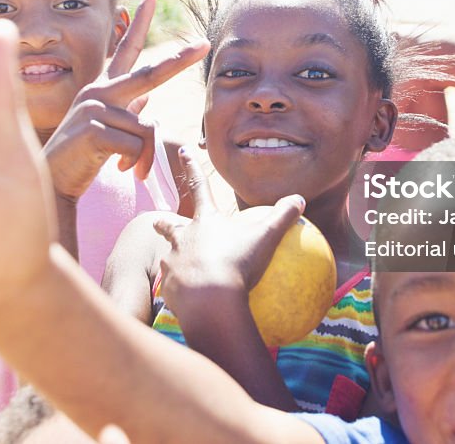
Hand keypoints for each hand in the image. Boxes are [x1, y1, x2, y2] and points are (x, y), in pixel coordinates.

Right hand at [43, 0, 208, 200]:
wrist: (51, 182)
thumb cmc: (80, 157)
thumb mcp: (105, 130)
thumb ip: (127, 110)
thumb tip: (149, 96)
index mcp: (101, 89)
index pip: (124, 50)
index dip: (137, 23)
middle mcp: (97, 92)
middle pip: (150, 74)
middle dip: (180, 59)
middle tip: (204, 43)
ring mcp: (95, 109)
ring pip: (147, 128)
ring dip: (146, 157)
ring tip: (130, 169)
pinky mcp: (94, 131)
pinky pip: (136, 146)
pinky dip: (135, 164)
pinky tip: (118, 170)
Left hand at [152, 150, 304, 318]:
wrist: (210, 303)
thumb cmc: (239, 264)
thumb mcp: (266, 237)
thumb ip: (282, 217)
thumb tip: (298, 198)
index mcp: (204, 222)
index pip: (198, 186)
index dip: (191, 166)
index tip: (182, 150)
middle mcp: (182, 239)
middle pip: (169, 227)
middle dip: (163, 224)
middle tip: (155, 223)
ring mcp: (172, 264)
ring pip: (169, 260)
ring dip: (175, 262)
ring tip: (184, 272)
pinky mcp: (169, 290)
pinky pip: (175, 290)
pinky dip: (183, 294)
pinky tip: (191, 304)